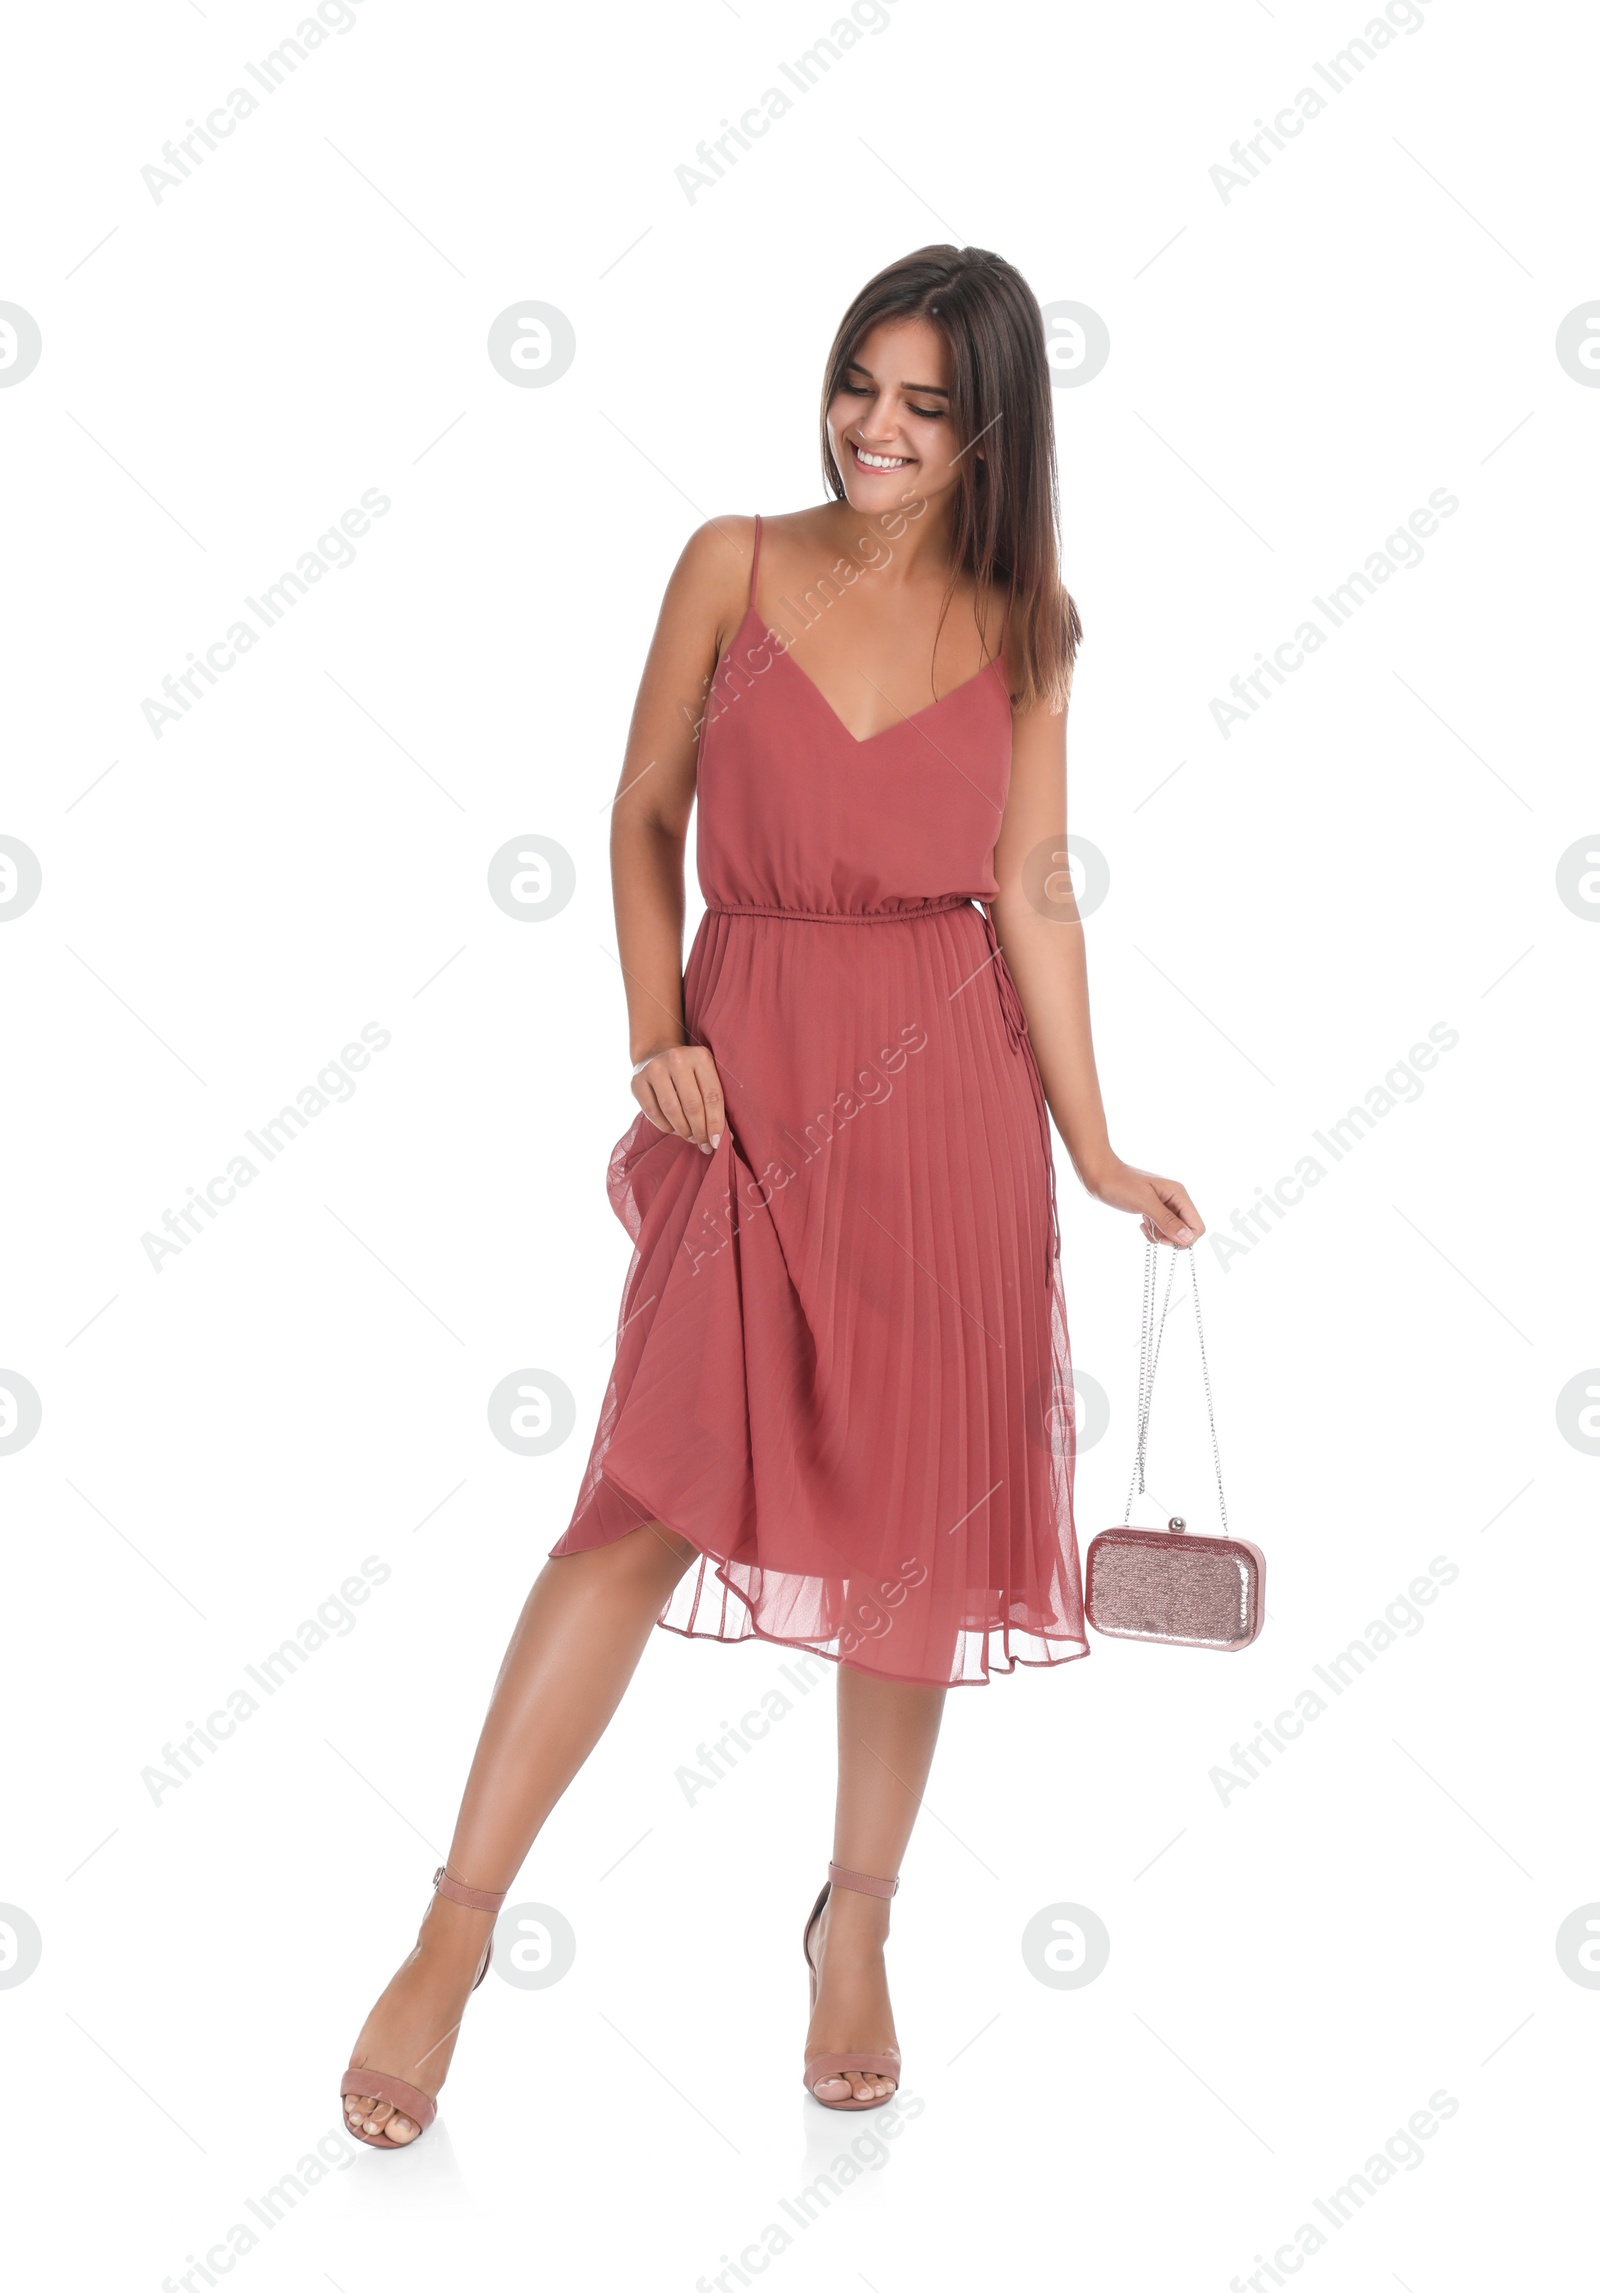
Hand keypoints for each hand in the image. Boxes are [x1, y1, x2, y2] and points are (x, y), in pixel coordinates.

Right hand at [631, 1043, 724, 1153]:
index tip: (717, 1142)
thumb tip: (723, 1139)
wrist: (655, 1054)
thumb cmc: (688, 1072)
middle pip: (692, 1105)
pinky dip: (665, 1127)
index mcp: (700, 1056)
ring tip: (691, 1138)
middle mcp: (677, 1058)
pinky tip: (674, 1130)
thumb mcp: (705, 1075)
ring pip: (672, 1110)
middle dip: (700, 1130)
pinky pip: (653, 1112)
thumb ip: (715, 1101)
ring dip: (683, 1130)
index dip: (716, 1122)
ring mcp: (654, 1068)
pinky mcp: (637, 1081)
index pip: (712, 1095)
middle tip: (704, 1144)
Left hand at [1083, 1156, 1203, 1246]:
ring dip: (1160, 1235)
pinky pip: (1162, 1227)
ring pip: (1173, 1231)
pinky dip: (1153, 1231)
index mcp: (1179, 1195)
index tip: (1163, 1238)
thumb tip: (1188, 1238)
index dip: (1184, 1238)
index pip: (1197, 1226)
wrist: (1099, 1174)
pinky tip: (1141, 1224)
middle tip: (1153, 1234)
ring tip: (1144, 1226)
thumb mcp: (1144, 1203)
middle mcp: (1175, 1199)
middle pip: (1187, 1230)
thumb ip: (1167, 1220)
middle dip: (1171, 1238)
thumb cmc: (1120, 1185)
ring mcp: (1165, 1204)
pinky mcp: (1153, 1209)